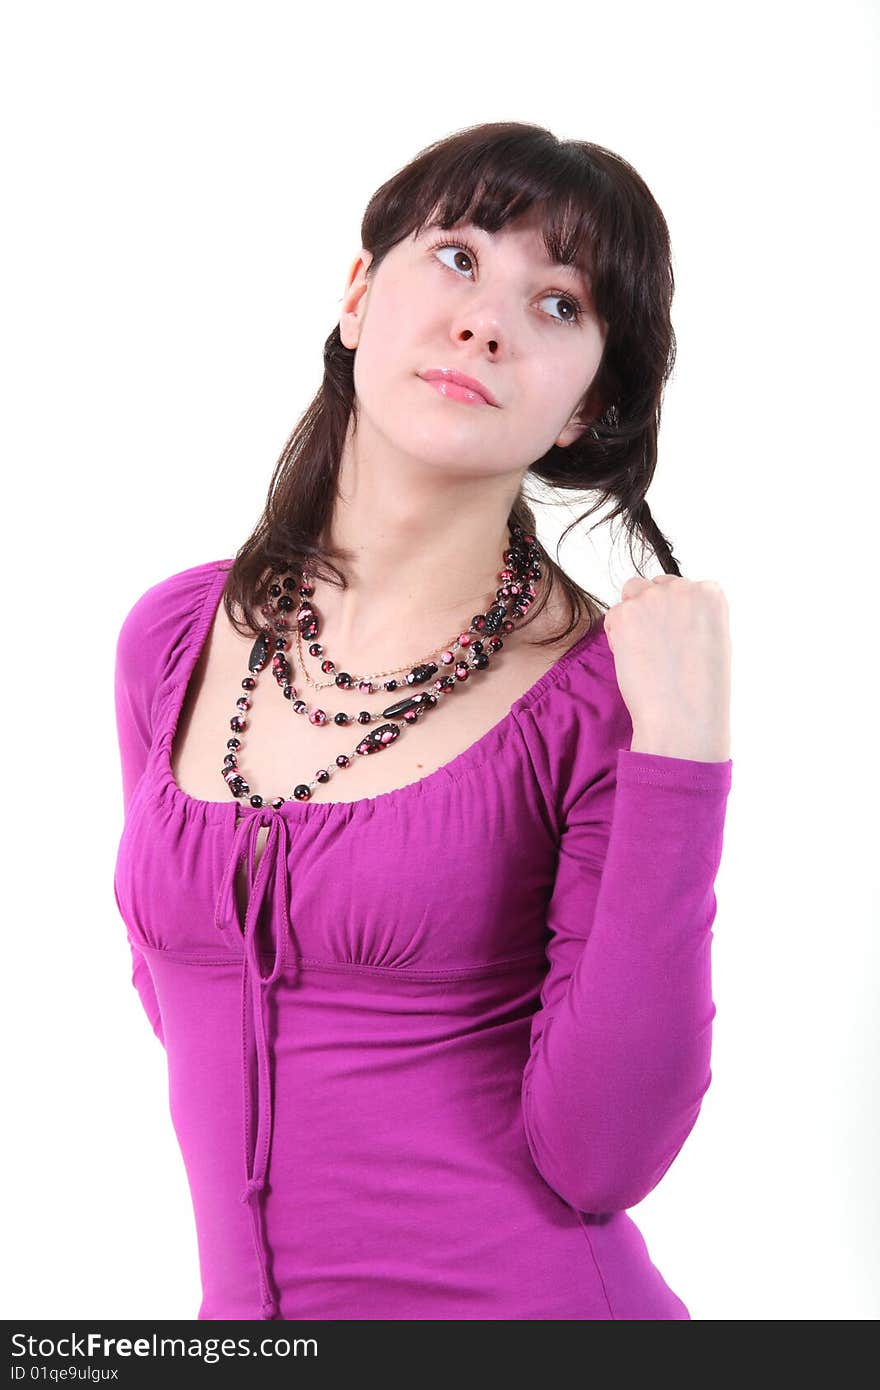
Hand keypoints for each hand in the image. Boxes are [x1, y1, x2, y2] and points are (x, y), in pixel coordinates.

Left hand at [603, 575, 731, 762]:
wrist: (683, 717)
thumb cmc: (702, 689)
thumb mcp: (715, 640)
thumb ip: (694, 616)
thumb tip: (669, 611)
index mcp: (711, 593)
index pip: (682, 587)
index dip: (674, 614)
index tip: (676, 638)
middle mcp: (683, 588)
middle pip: (654, 586)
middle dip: (651, 610)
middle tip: (657, 647)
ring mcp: (652, 598)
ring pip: (631, 593)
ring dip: (632, 615)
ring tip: (644, 651)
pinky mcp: (625, 615)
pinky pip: (613, 617)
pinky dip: (617, 636)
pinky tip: (634, 660)